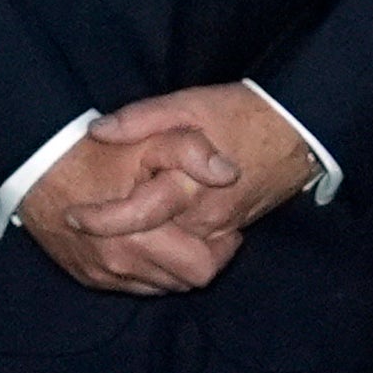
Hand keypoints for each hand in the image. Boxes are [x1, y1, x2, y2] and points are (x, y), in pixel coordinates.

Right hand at [16, 123, 243, 295]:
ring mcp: (101, 274)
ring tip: (177, 231)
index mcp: (139, 238)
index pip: (202, 269)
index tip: (225, 228)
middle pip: (184, 282)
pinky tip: (150, 239)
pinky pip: (132, 285)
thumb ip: (194, 153)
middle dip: (202, 258)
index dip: (223, 249)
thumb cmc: (99, 152)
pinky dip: (147, 268)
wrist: (37, 165)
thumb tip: (229, 175)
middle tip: (206, 231)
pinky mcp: (87, 276)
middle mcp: (120, 265)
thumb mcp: (153, 139)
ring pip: (159, 286)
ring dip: (174, 264)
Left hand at [79, 84, 322, 243]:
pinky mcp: (230, 235)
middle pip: (150, 254)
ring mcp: (220, 232)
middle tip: (86, 231)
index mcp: (190, 185)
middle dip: (114, 249)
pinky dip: (167, 258)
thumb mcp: (188, 104)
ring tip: (114, 235)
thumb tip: (98, 132)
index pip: (138, 216)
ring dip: (140, 258)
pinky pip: (193, 263)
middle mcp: (205, 218)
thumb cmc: (241, 113)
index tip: (73, 215)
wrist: (299, 130)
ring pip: (172, 268)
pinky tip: (151, 237)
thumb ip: (142, 119)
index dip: (100, 220)